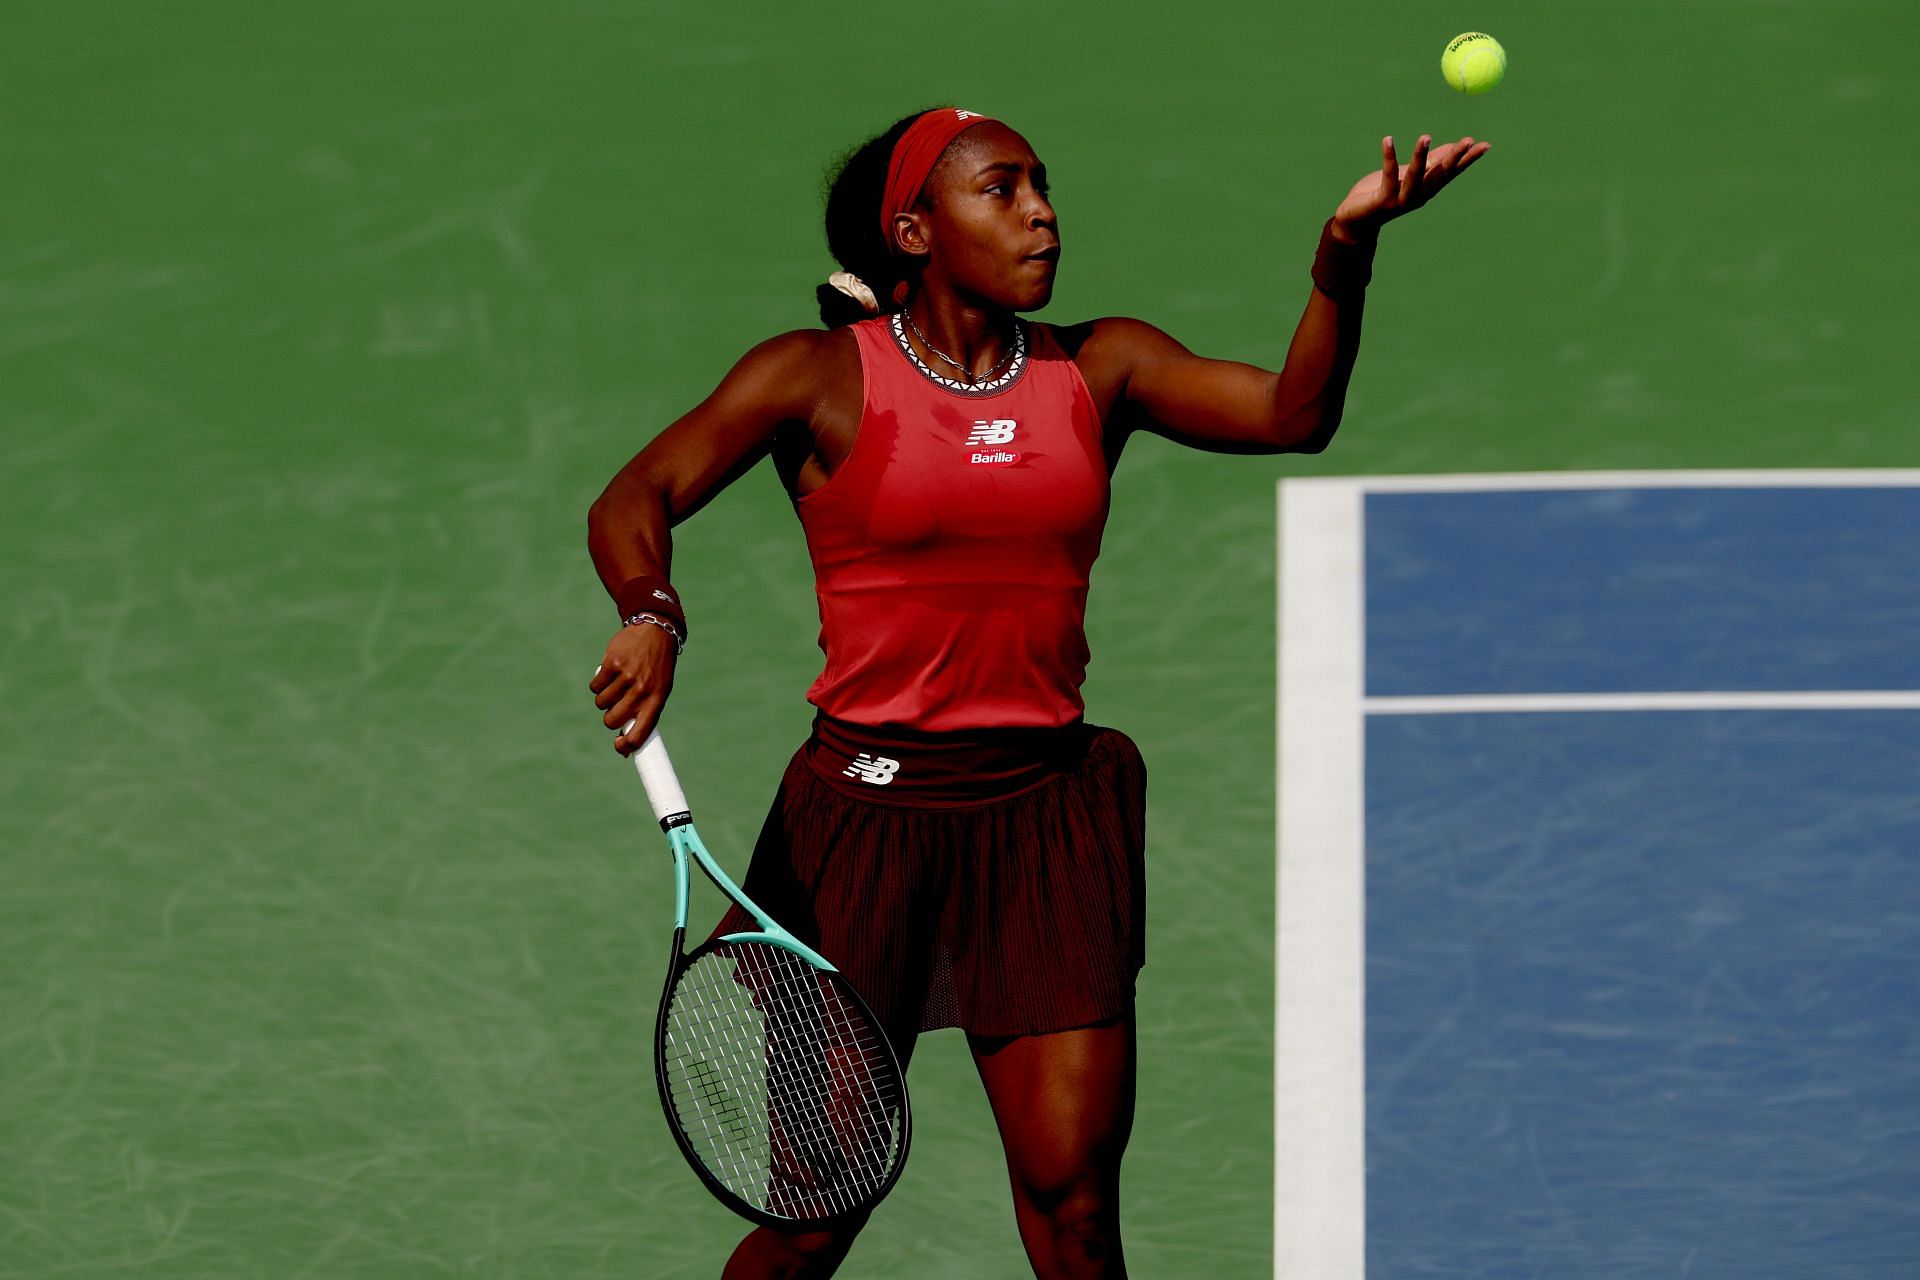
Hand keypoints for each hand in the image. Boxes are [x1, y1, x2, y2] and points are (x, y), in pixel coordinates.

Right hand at [590, 624, 677, 754]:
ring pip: (601, 703)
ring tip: (616, 686)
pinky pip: (595, 687)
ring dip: (604, 699)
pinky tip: (609, 675)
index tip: (619, 746)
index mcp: (656, 700)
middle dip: (610, 718)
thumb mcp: (658, 691)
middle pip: (612, 720)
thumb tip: (624, 747)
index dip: (626, 745)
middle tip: (616, 707)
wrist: (655, 632)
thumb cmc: (656, 668)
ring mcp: (626, 676)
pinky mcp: (612, 664)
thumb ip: (644, 714)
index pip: (640, 733)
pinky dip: (598, 684)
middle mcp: (641, 690)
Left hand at [1332, 134, 1491, 240]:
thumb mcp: (1407, 175)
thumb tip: (1450, 147)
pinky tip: (1388, 140)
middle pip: (1439, 174)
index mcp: (1427, 188)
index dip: (1468, 159)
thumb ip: (1427, 163)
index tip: (1485, 145)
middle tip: (1468, 140)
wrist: (1356, 220)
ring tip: (1425, 136)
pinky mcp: (1383, 200)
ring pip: (1414, 176)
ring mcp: (1402, 200)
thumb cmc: (1381, 193)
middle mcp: (1418, 195)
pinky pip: (1387, 175)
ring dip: (1420, 155)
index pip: (1451, 171)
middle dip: (1454, 157)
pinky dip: (1388, 156)